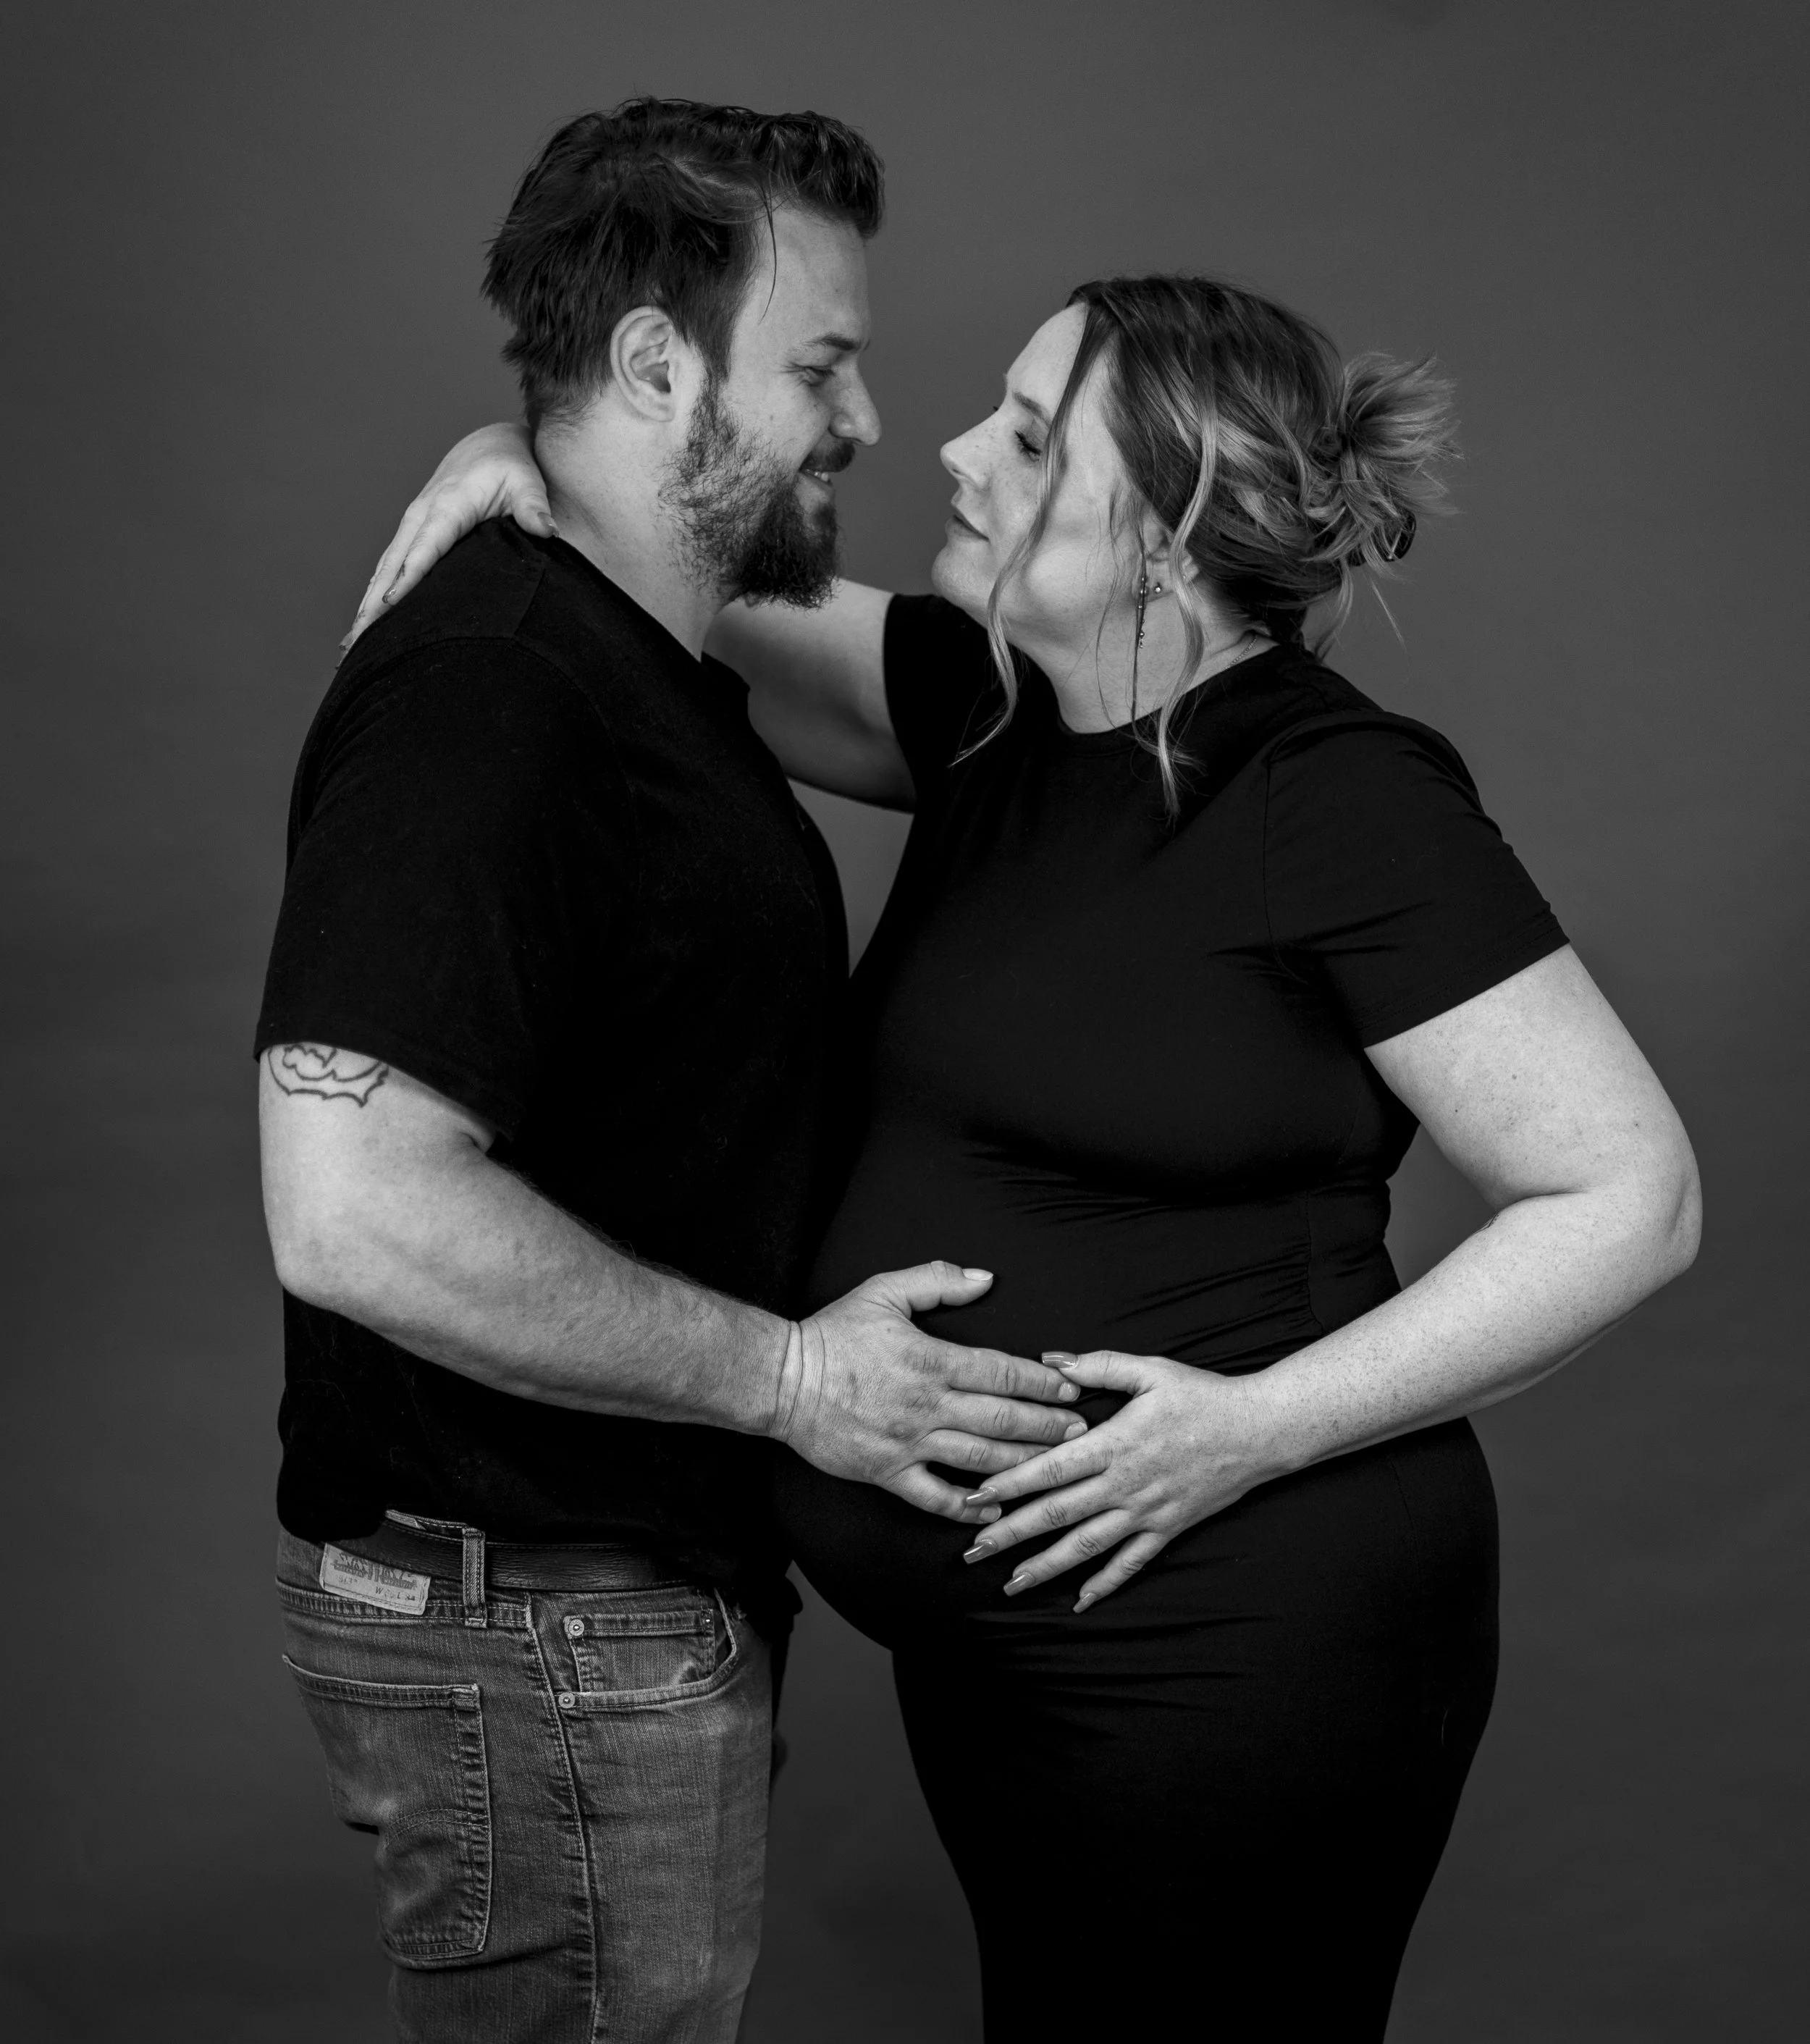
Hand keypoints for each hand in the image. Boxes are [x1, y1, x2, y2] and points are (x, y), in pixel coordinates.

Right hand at [341, 422, 553, 653]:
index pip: (425, 547)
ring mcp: (413, 524)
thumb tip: (547, 530)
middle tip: (361, 639)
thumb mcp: (526, 481)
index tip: (390, 605)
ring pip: (384, 568)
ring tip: (353, 642)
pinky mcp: (412, 532)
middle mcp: (421, 515)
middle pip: (394, 564)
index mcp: (448, 505)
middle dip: (375, 602)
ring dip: (367, 604)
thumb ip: (534, 507)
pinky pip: (389, 566)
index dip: (408, 577)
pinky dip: (374, 594)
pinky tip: (364, 623)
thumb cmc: (511, 465)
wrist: (489, 445)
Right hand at [774, 1264, 1087, 1524]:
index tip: (1070, 1388)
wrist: (780, 1380)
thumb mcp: (883, 1290)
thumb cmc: (834, 1334)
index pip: (1001, 1372)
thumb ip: (937, 1280)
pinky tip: (996, 1511)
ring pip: (979, 1458)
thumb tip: (986, 1278)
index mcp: (930, 1359)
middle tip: (1081, 1431)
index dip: (1041, 1381)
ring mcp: (908, 1443)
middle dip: (1047, 1426)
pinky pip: (935, 1496)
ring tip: (1056, 1467)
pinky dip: (968, 1507)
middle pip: (1002, 1418)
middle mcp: (926, 1405)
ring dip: (1022, 1464)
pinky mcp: (887, 1472)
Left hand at [959, 1350, 1291, 1608]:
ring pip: (1087, 1547)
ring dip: (1046, 1567)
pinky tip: (1080, 1602)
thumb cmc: (1203, 1395)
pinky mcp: (1168, 1528)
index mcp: (1115, 1442)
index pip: (1050, 1468)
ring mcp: (1146, 1511)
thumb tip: (1052, 1361)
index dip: (1010, 1484)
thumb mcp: (1151, 1369)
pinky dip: (1105, 1585)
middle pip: (1058, 1514)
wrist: (1261, 1430)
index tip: (975, 1497)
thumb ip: (1098, 1365)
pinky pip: (1131, 1564)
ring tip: (1011, 1584)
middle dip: (1011, 1534)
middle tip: (972, 1552)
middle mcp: (1125, 1484)